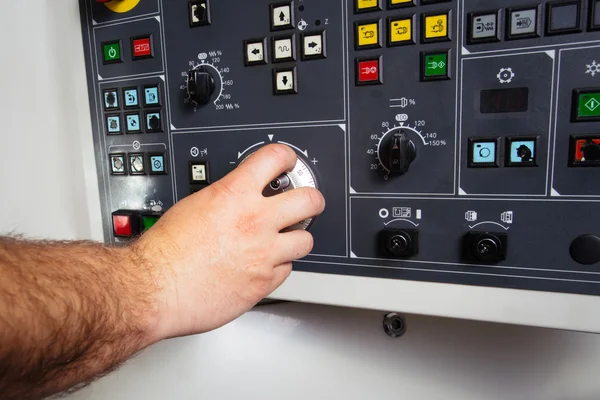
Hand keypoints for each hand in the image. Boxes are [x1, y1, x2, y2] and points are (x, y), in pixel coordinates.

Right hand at [134, 144, 324, 341]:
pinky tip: (265, 265)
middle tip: (308, 202)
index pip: (275, 158)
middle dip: (312, 199)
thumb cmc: (166, 250)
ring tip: (287, 240)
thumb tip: (237, 199)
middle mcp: (256, 220)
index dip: (286, 157)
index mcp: (234, 194)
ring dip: (297, 238)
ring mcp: (264, 252)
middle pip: (309, 200)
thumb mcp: (194, 205)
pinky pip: (287, 270)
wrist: (156, 287)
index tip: (287, 162)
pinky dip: (278, 267)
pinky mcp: (264, 282)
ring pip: (306, 240)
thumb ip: (226, 199)